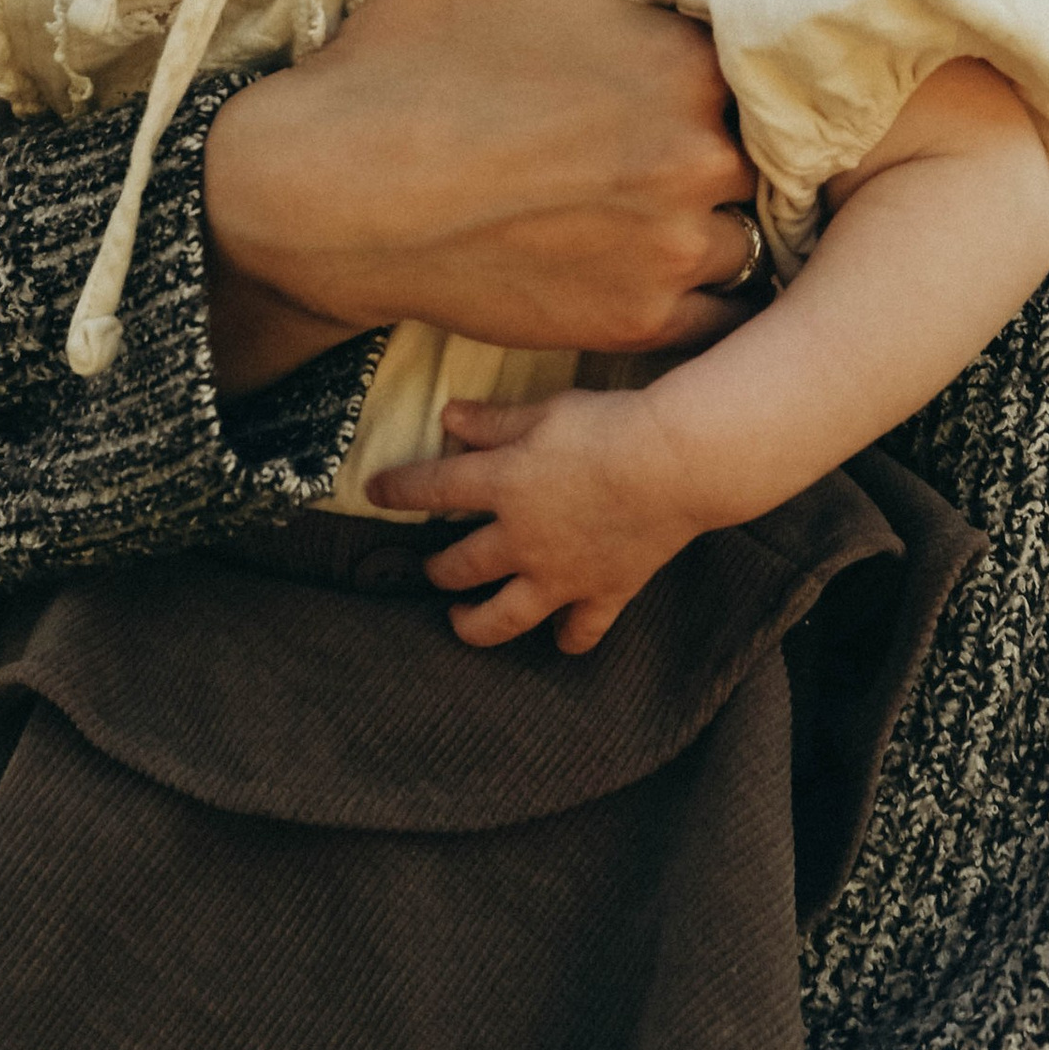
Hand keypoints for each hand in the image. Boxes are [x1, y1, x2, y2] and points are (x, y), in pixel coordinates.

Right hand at [200, 0, 758, 390]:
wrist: (314, 201)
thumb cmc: (397, 55)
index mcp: (679, 61)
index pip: (772, 51)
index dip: (741, 50)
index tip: (697, 49)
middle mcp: (696, 161)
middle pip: (773, 141)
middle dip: (738, 128)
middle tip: (678, 116)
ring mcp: (669, 252)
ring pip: (756, 228)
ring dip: (725, 209)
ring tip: (661, 181)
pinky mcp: (636, 322)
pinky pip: (720, 308)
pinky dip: (696, 284)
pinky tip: (642, 244)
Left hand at [369, 380, 716, 653]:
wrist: (675, 464)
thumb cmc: (611, 425)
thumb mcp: (547, 411)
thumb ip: (495, 421)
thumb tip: (447, 416)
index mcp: (502, 485)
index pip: (432, 488)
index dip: (397, 489)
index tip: (373, 491)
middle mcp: (521, 539)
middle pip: (459, 567)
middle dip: (437, 571)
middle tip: (432, 570)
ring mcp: (560, 574)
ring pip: (503, 617)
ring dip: (474, 624)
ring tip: (462, 620)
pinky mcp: (603, 592)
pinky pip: (580, 631)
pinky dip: (568, 638)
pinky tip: (560, 638)